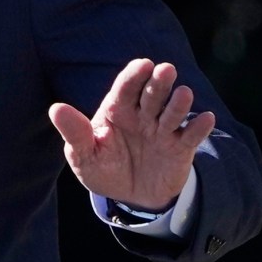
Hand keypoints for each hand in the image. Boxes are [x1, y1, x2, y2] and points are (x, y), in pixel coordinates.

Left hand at [47, 59, 216, 209]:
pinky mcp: (181, 148)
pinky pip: (191, 136)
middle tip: (165, 70)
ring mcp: (163, 130)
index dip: (134, 75)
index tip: (143, 64)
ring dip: (179, 104)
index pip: (126, 88)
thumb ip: (75, 133)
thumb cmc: (105, 168)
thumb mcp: (84, 156)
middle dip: (159, 82)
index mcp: (118, 109)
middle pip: (153, 94)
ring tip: (184, 94)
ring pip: (173, 112)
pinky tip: (206, 119)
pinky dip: (199, 128)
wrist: (131, 196)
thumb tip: (56, 109)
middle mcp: (143, 114)